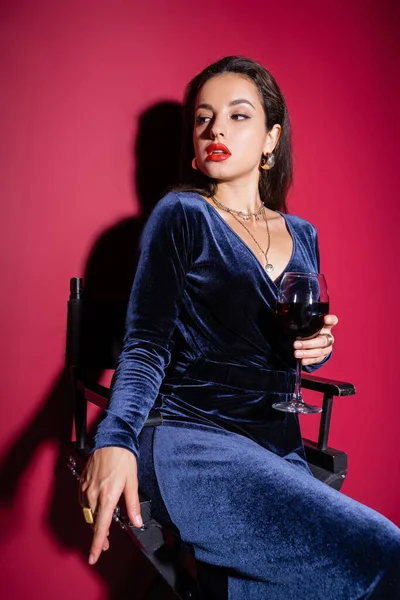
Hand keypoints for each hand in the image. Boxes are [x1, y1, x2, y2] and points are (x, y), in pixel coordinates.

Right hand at [79, 447, 142, 564]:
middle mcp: (94, 495)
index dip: (96, 544)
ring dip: (94, 521)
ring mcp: (86, 488)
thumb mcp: (132, 481)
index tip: (93, 557)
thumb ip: (133, 504)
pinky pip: (83, 501)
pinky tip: (94, 507)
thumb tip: (137, 522)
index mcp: (107, 497)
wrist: (111, 439)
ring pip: (88, 513)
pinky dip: (89, 508)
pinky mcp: (82, 482)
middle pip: (93, 522)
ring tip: (102, 526)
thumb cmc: (123, 458)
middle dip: (98, 535)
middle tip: (105, 544)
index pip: (100, 527)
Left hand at [293, 314, 337, 366]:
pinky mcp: (323, 356)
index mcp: (326, 326)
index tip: (325, 319)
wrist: (314, 343)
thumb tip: (287, 321)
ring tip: (296, 353)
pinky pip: (317, 359)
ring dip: (307, 353)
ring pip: (319, 351)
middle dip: (308, 343)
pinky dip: (309, 360)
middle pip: (322, 340)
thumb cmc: (309, 332)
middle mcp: (328, 336)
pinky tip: (302, 361)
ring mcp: (327, 348)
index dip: (330, 320)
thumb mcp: (307, 326)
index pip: (332, 321)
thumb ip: (302, 324)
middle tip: (296, 344)